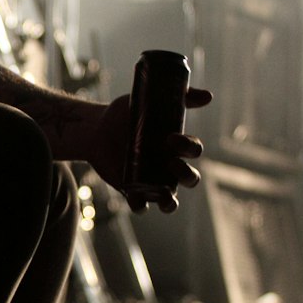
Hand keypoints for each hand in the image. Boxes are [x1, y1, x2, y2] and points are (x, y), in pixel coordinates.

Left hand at [89, 86, 212, 214]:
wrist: (94, 129)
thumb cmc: (125, 115)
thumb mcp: (148, 100)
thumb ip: (179, 97)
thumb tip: (208, 96)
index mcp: (175, 147)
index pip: (193, 150)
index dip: (188, 147)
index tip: (171, 138)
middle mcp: (168, 167)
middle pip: (190, 179)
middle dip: (186, 174)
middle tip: (171, 162)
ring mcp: (152, 182)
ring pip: (170, 201)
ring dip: (170, 202)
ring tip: (165, 197)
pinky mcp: (133, 191)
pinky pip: (141, 206)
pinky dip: (140, 205)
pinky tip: (135, 198)